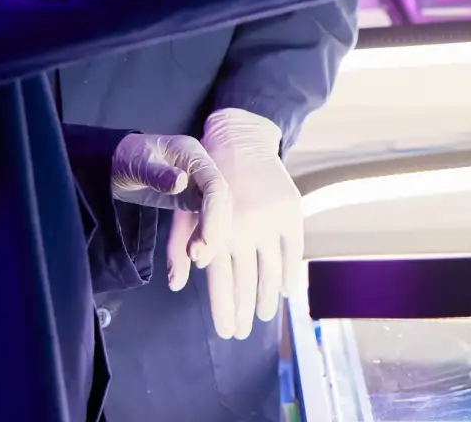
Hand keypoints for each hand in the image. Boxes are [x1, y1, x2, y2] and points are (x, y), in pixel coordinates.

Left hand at [110, 133, 231, 277]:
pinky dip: (199, 239)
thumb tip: (181, 182)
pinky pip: (200, 221)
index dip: (213, 214)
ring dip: (210, 238)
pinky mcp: (189, 200)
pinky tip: (192, 257)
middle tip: (196, 257)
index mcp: (193, 154)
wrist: (112, 162)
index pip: (214, 185)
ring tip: (194, 260)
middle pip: (220, 202)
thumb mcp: (137, 163)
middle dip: (213, 231)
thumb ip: (158, 174)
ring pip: (214, 214)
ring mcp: (196, 186)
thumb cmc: (124, 157)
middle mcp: (200, 171)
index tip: (204, 241)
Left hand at [173, 108, 302, 341]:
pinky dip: (291, 274)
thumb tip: (176, 284)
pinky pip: (293, 252)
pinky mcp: (290, 212)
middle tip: (242, 331)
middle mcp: (244, 228)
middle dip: (244, 312)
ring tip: (263, 316)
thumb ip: (179, 247)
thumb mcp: (183, 209)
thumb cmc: (204, 179)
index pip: (221, 283)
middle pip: (246, 283)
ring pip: (271, 272)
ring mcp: (270, 221)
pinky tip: (285, 291)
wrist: (239, 139)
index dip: (224, 310)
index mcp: (216, 231)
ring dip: (267, 299)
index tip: (226, 331)